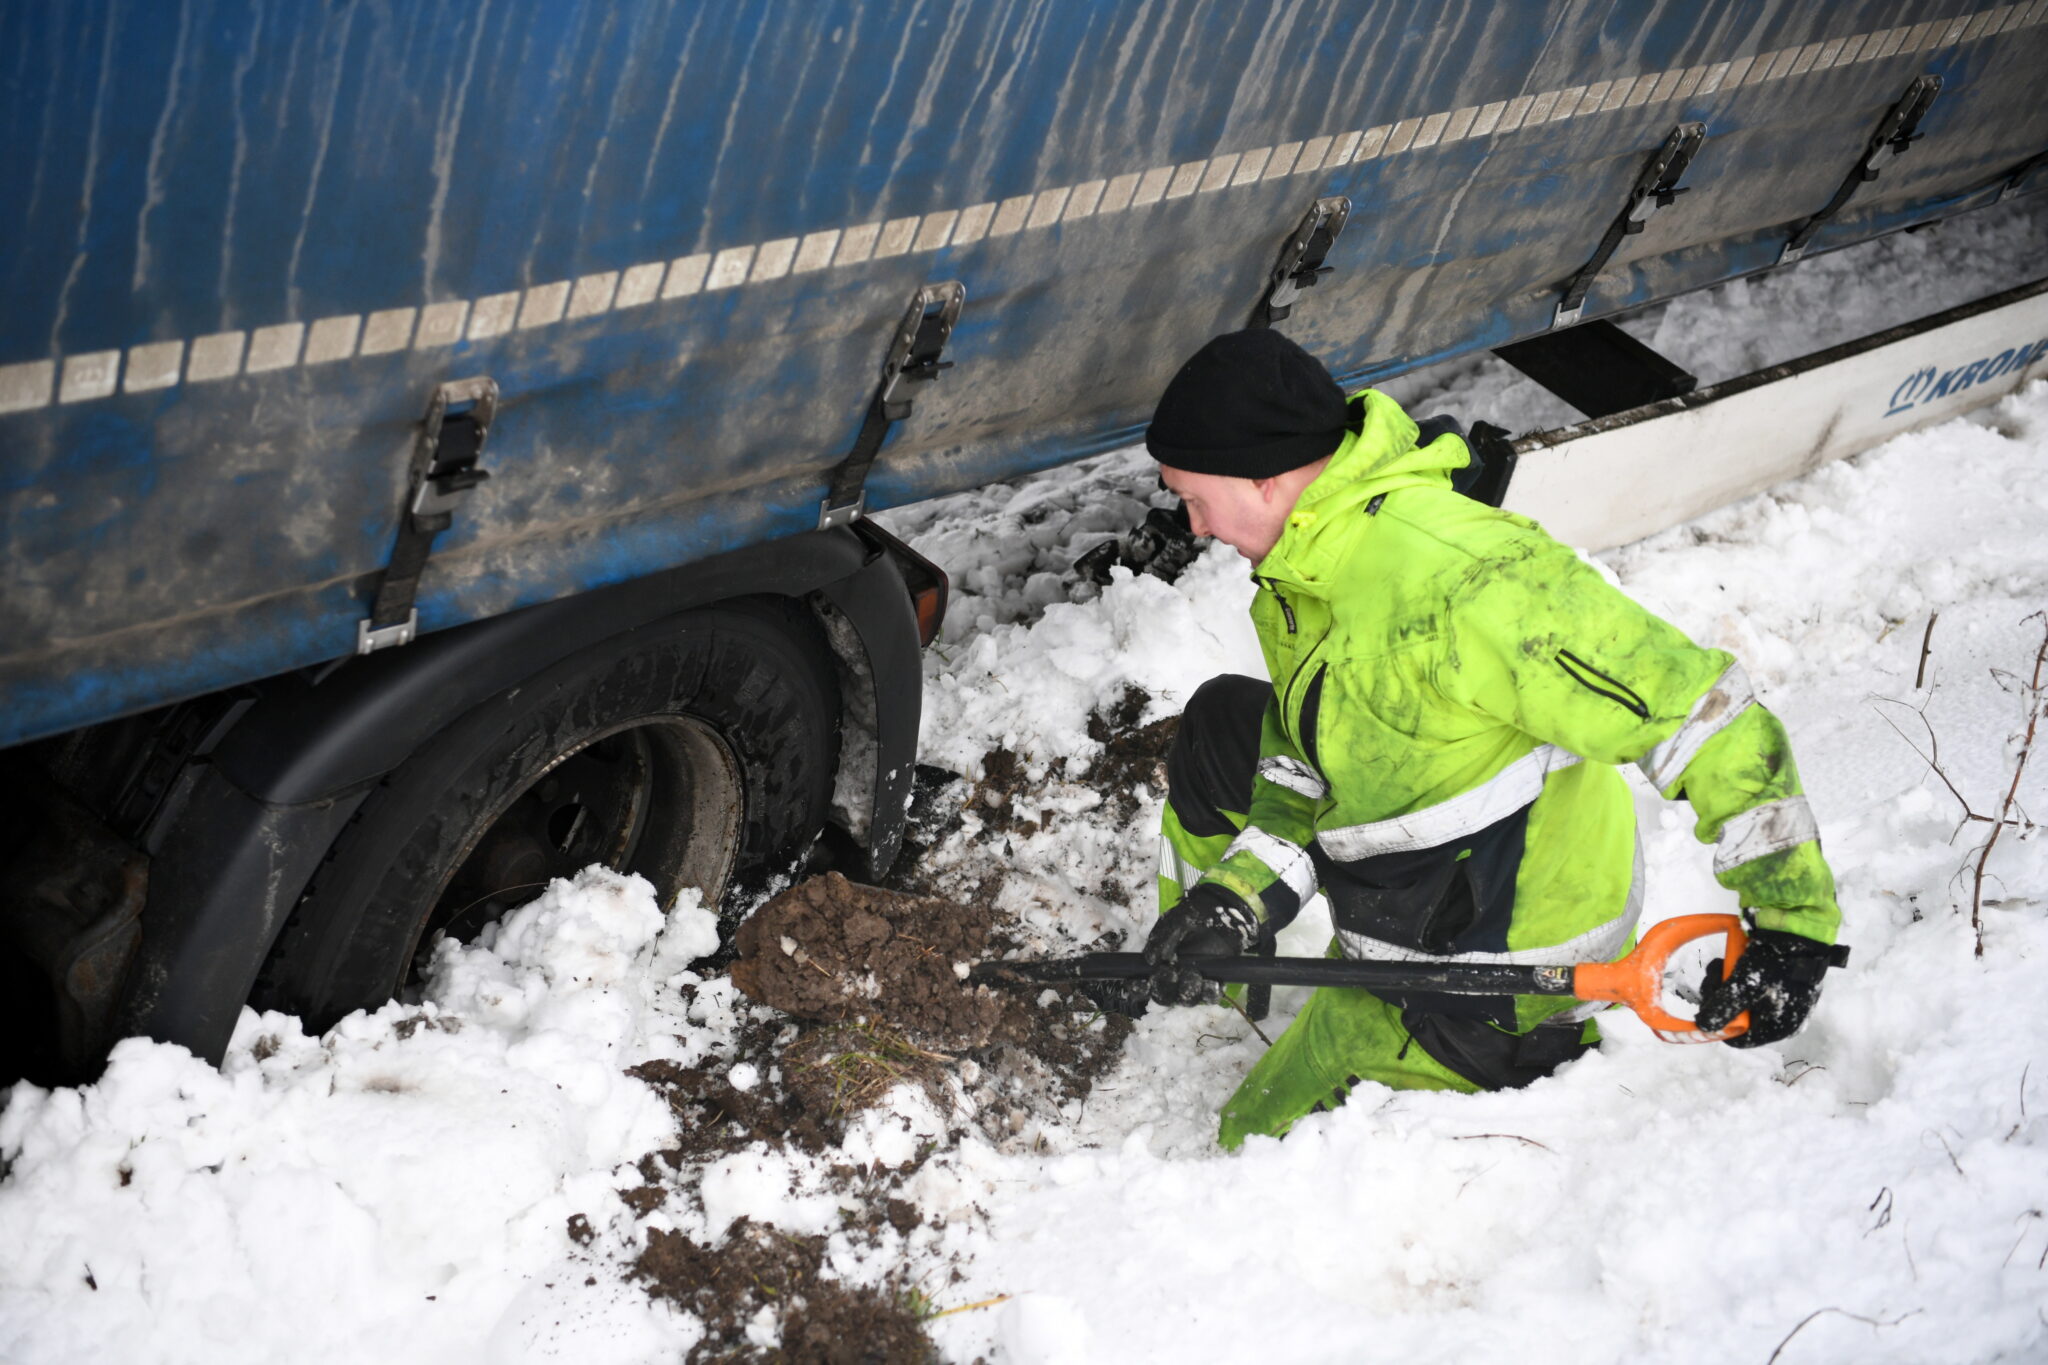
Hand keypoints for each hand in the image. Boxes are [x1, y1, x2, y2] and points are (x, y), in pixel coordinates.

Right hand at [1142, 883, 1258, 1006]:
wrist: (1218, 912)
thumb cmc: (1190, 917)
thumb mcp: (1172, 923)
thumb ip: (1160, 940)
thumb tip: (1152, 959)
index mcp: (1157, 966)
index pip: (1142, 985)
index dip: (1138, 989)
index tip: (1143, 983)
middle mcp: (1172, 979)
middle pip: (1163, 997)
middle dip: (1165, 988)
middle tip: (1171, 974)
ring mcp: (1192, 982)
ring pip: (1186, 1000)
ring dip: (1188, 990)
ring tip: (1194, 974)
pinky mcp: (1212, 982)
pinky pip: (1210, 996)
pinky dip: (1210, 992)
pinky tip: (1211, 982)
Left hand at [1696, 927, 1848, 1047]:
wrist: (1798, 931)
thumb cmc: (1774, 963)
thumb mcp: (1744, 987)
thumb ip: (1723, 1009)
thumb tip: (1704, 1027)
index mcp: (1778, 1028)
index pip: (1740, 1039)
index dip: (1718, 1024)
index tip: (1706, 1006)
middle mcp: (1782, 1019)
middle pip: (1739, 1018)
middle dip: (1720, 998)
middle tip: (1713, 977)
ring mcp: (1782, 1001)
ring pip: (1742, 1001)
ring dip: (1726, 983)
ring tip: (1722, 964)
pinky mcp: (1779, 985)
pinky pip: (1752, 988)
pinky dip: (1738, 976)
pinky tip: (1732, 960)